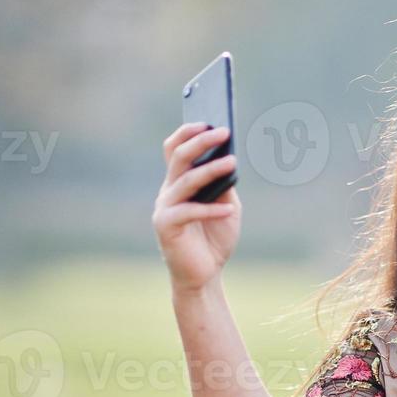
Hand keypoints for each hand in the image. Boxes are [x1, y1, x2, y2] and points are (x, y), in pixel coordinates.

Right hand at [152, 122, 242, 294]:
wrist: (204, 276)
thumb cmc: (214, 238)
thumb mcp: (226, 206)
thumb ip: (224, 185)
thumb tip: (228, 160)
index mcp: (178, 182)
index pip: (175, 149)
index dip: (188, 132)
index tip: (209, 120)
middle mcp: (167, 191)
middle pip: (178, 157)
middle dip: (200, 142)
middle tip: (223, 132)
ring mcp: (164, 208)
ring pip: (185, 180)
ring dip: (210, 170)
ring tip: (232, 162)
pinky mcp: (166, 227)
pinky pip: (190, 212)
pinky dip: (211, 211)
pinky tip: (228, 210)